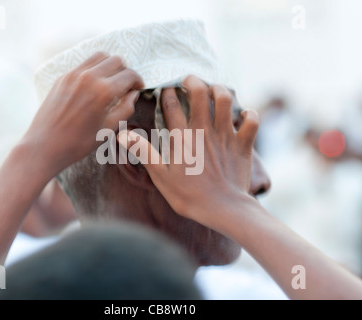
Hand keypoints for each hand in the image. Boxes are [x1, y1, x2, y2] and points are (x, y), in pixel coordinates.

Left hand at [24, 52, 143, 175]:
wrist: (44, 146)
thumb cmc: (78, 143)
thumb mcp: (108, 130)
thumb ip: (125, 109)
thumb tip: (134, 94)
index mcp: (104, 91)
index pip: (129, 75)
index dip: (138, 81)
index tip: (139, 88)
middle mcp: (89, 77)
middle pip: (116, 60)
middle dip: (125, 71)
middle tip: (126, 86)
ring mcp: (73, 75)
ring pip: (100, 56)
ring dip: (110, 65)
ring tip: (111, 81)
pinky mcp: (63, 78)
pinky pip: (84, 64)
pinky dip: (94, 68)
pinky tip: (94, 85)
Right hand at [118, 75, 258, 229]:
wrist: (222, 208)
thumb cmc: (188, 195)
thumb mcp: (160, 175)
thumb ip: (143, 151)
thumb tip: (123, 134)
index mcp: (182, 137)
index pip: (171, 105)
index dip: (166, 93)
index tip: (165, 89)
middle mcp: (204, 130)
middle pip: (200, 93)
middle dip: (193, 81)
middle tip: (188, 80)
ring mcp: (225, 136)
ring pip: (226, 100)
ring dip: (219, 90)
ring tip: (213, 89)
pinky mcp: (242, 144)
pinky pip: (252, 121)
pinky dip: (249, 114)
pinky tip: (243, 114)